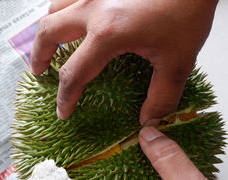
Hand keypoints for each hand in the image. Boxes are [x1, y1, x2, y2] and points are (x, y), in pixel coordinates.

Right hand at [32, 0, 217, 124]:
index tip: (63, 111)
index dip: (65, 97)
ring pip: (54, 8)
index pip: (74, 73)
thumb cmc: (188, 11)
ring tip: (51, 44)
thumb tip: (149, 120)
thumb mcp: (178, 60)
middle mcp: (92, 8)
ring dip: (48, 29)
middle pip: (48, 33)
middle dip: (39, 57)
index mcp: (108, 34)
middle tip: (39, 72)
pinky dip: (63, 8)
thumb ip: (162, 96)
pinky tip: (72, 17)